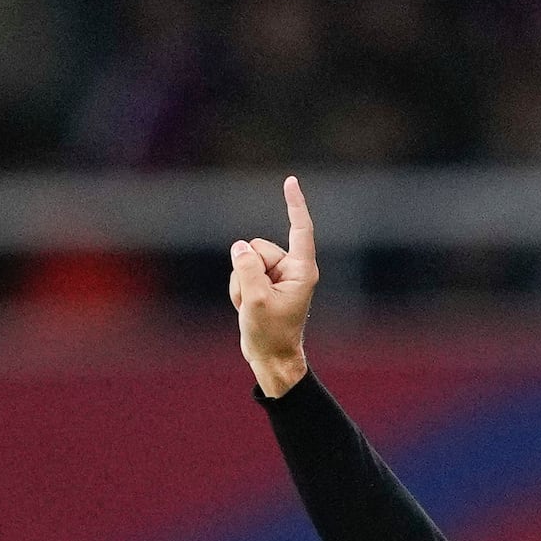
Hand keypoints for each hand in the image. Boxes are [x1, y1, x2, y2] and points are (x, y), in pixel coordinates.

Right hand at [227, 173, 317, 397]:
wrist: (270, 359)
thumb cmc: (270, 334)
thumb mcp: (256, 300)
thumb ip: (247, 269)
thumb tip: (239, 246)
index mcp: (302, 270)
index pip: (300, 229)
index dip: (294, 204)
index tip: (290, 181)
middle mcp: (292, 269)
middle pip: (258, 247)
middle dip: (247, 270)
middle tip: (255, 300)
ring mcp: (277, 277)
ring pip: (246, 260)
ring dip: (241, 283)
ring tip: (251, 308)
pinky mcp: (265, 284)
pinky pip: (242, 274)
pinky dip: (239, 291)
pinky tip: (247, 308)